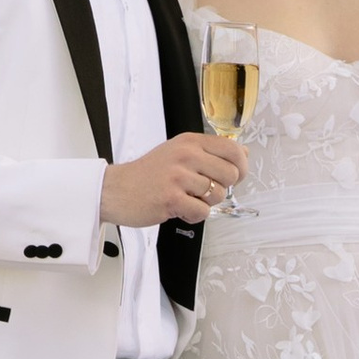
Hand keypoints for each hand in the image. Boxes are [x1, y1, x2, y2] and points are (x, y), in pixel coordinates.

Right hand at [103, 135, 245, 227]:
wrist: (115, 190)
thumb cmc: (147, 174)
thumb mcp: (178, 152)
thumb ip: (209, 152)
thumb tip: (243, 153)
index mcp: (190, 142)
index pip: (233, 149)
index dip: (241, 166)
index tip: (235, 176)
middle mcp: (186, 155)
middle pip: (230, 175)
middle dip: (222, 188)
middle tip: (202, 191)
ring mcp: (178, 176)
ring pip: (217, 195)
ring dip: (205, 203)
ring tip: (186, 199)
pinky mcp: (171, 198)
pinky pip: (202, 212)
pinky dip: (193, 216)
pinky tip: (179, 210)